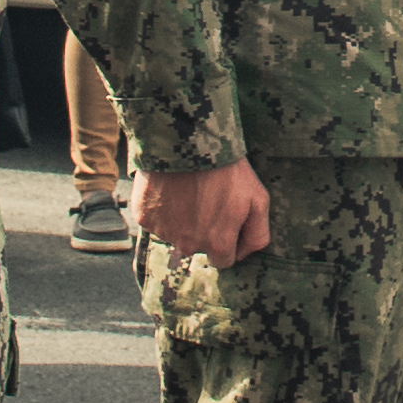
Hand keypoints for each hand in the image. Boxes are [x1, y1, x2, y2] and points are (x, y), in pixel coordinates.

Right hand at [138, 157, 271, 267]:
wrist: (188, 142)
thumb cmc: (227, 170)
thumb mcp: (258, 199)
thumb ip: (257, 234)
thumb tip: (246, 254)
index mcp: (217, 245)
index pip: (223, 259)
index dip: (227, 240)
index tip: (226, 218)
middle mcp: (189, 246)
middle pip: (198, 246)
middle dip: (203, 228)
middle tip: (207, 198)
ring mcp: (164, 232)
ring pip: (175, 233)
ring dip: (181, 217)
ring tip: (188, 189)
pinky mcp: (144, 217)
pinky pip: (154, 219)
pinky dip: (161, 207)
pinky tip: (170, 187)